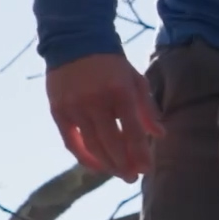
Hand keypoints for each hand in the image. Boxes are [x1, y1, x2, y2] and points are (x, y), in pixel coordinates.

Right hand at [46, 52, 162, 179]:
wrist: (75, 41)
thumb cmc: (111, 64)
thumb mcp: (135, 79)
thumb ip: (147, 109)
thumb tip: (160, 135)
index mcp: (120, 92)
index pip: (132, 131)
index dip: (140, 153)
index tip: (147, 169)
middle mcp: (96, 102)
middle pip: (112, 143)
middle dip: (124, 165)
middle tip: (132, 178)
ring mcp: (74, 107)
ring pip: (92, 146)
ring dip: (106, 164)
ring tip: (118, 173)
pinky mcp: (58, 111)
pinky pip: (71, 142)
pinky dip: (84, 157)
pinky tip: (96, 166)